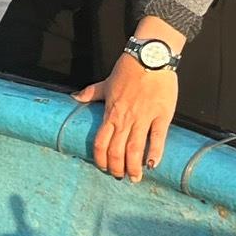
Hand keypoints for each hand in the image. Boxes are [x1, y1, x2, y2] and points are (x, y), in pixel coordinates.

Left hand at [74, 43, 180, 182]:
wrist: (150, 57)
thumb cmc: (128, 70)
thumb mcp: (106, 83)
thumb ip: (91, 93)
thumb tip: (74, 97)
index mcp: (111, 113)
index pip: (101, 142)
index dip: (101, 159)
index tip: (104, 168)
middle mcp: (125, 119)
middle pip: (117, 150)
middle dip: (117, 168)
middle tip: (122, 177)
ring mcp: (144, 118)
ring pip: (135, 148)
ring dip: (134, 166)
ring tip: (136, 178)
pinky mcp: (162, 115)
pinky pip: (157, 137)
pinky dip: (155, 153)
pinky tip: (153, 165)